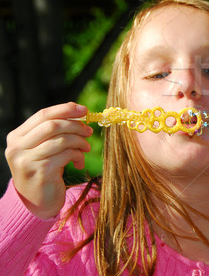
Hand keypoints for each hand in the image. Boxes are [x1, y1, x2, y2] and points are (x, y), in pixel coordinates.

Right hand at [5, 102, 92, 218]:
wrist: (37, 202)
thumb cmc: (44, 169)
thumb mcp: (44, 147)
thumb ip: (55, 130)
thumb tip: (79, 111)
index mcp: (16, 137)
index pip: (43, 115)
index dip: (66, 109)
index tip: (84, 110)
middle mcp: (17, 148)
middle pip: (53, 125)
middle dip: (76, 126)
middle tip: (89, 132)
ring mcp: (27, 161)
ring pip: (62, 140)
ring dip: (80, 142)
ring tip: (86, 148)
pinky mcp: (41, 172)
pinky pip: (66, 155)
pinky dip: (78, 155)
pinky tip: (79, 162)